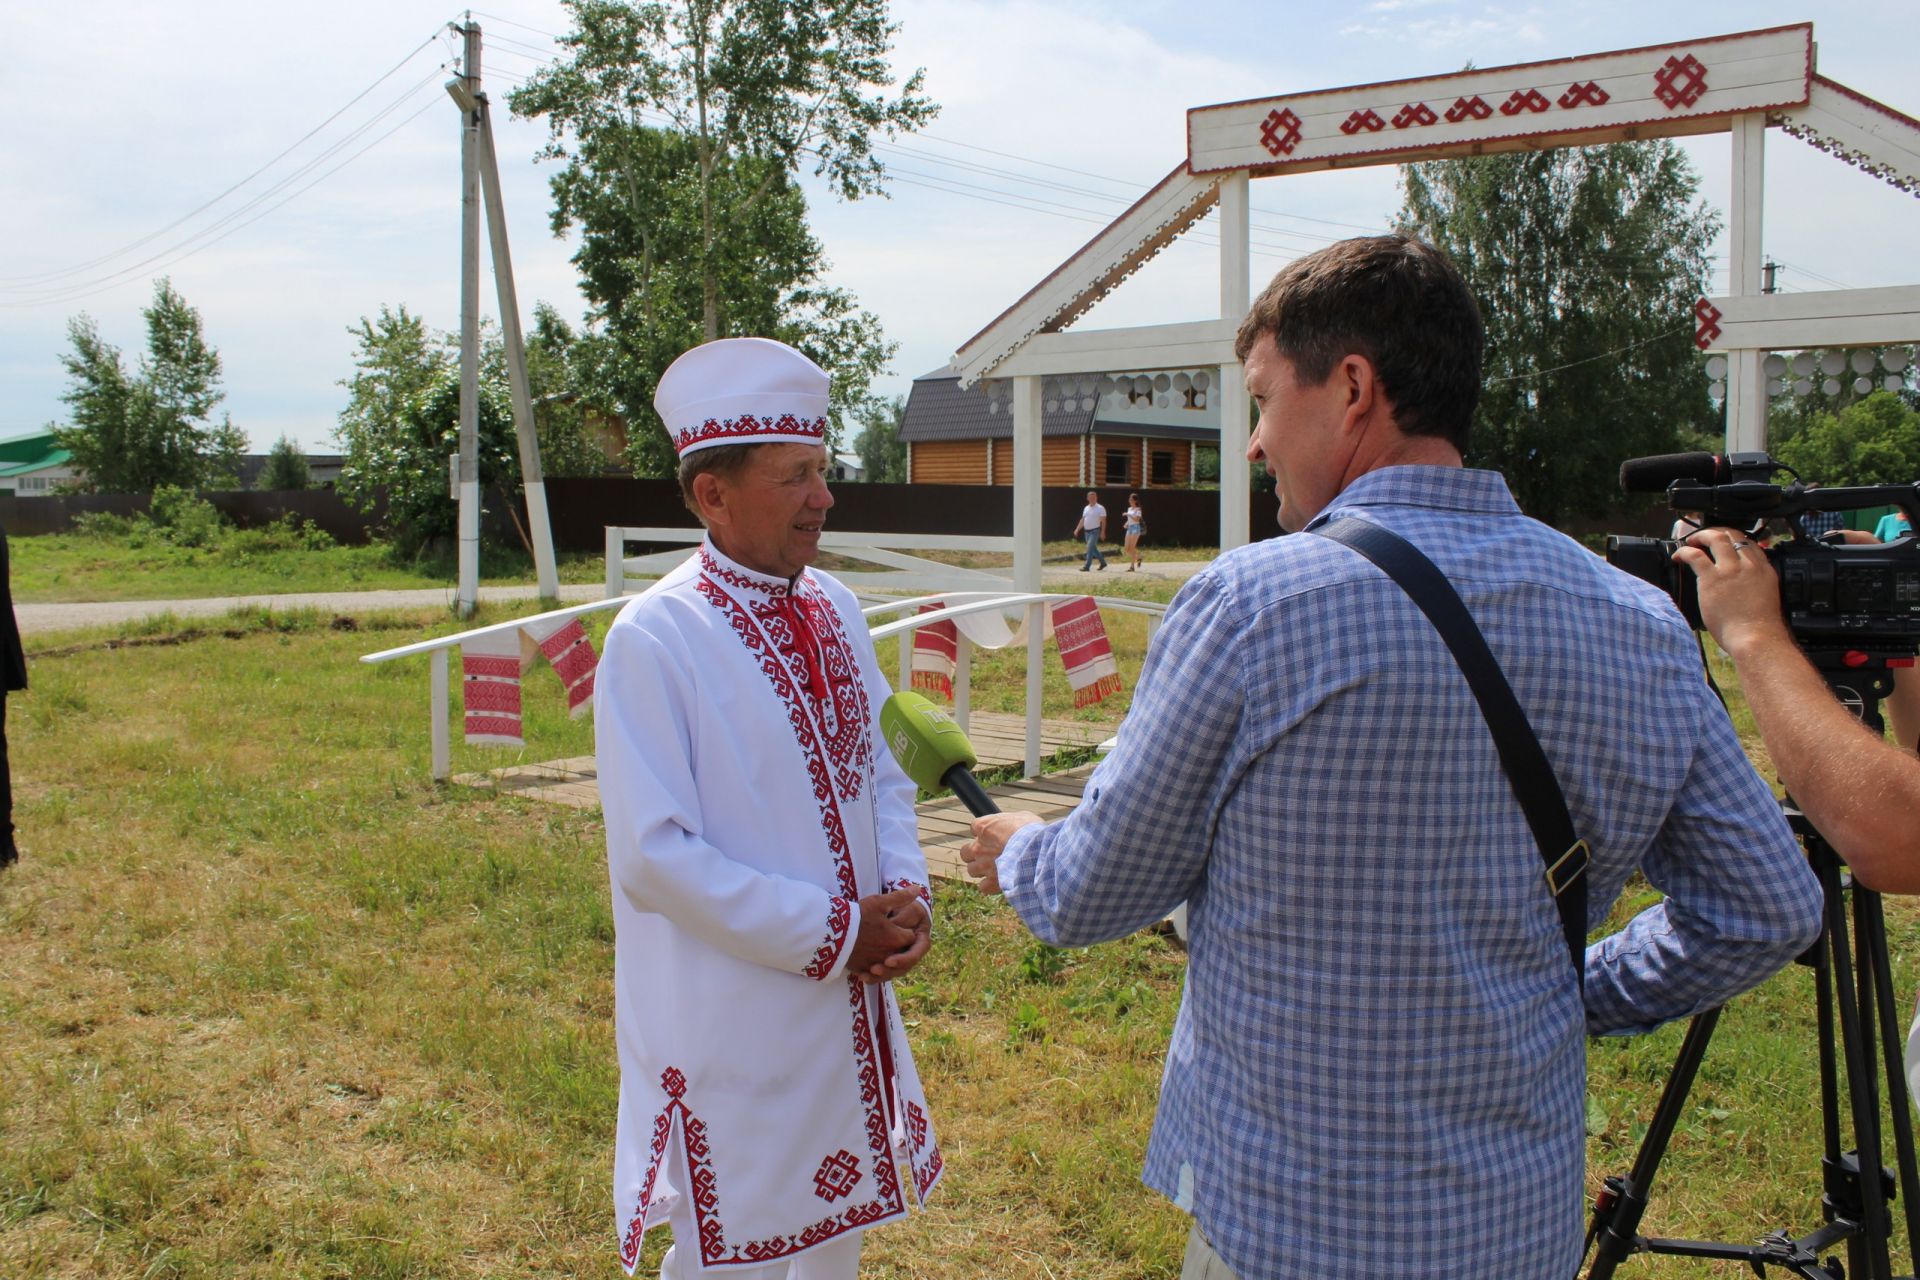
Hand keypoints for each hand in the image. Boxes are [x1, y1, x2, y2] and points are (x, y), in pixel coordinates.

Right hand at [846, 888, 922, 981]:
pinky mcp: (861, 969)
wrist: (832, 932)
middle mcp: (889, 954)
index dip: (905, 930)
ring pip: (887, 964)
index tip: (896, 924)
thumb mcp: (879, 902)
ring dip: (885, 957)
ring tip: (875, 946)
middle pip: (901, 952)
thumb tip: (918, 888)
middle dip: (897, 946)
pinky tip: (864, 957)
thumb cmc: (858, 915)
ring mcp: (875, 963)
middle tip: (886, 935)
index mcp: (896, 938)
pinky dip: (870, 967)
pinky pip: (871, 972)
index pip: (911, 937)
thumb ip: (900, 897)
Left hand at [959, 812, 1041, 894]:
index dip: (984, 833)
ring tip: (996, 869)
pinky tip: (1000, 882)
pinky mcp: (991, 882)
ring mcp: (983, 865)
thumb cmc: (1031, 831)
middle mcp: (978, 846)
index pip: (974, 828)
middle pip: (965, 852)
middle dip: (976, 854)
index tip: (993, 835)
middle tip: (989, 854)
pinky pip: (983, 887)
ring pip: (972, 870)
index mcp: (984, 827)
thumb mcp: (1023, 817)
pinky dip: (990, 886)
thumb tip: (1015, 824)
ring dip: (981, 870)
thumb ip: (1011, 822)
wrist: (1035, 851)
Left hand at [1672, 527, 1786, 658]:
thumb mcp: (1766, 599)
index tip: (1723, 542)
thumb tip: (1742, 589)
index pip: (1750, 543)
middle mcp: (1749, 565)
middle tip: (1705, 537)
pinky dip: (1684, 551)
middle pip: (1734, 535)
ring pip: (1716, 538)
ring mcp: (1731, 570)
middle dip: (1717, 531)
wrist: (1756, 638)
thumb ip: (1755, 587)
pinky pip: (1695, 555)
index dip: (1734, 539)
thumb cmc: (1760, 628)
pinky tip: (1678, 556)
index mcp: (1764, 570)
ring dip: (1701, 536)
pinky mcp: (1713, 578)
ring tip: (1691, 541)